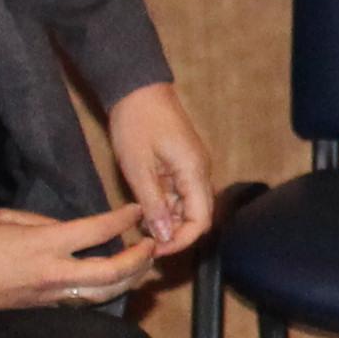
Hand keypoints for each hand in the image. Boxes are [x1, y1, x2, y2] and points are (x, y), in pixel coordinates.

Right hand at [0, 200, 157, 319]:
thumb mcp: (5, 218)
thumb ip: (42, 221)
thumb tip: (66, 229)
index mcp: (46, 244)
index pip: (97, 231)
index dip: (122, 219)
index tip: (136, 211)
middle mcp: (56, 273)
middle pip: (113, 271)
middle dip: (139, 259)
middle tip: (152, 245)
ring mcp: (53, 295)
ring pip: (105, 293)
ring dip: (130, 279)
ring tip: (143, 265)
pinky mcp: (48, 308)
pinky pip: (86, 301)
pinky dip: (107, 291)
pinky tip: (115, 282)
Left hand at [104, 79, 218, 256]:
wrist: (137, 89)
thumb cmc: (137, 123)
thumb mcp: (139, 167)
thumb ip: (154, 204)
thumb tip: (164, 236)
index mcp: (195, 172)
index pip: (201, 221)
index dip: (181, 241)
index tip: (155, 249)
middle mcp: (201, 172)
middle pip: (198, 217)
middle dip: (175, 234)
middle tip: (145, 241)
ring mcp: (194, 167)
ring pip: (189, 207)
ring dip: (169, 221)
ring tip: (141, 225)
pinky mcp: (184, 164)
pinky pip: (182, 193)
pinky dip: (166, 206)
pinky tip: (145, 208)